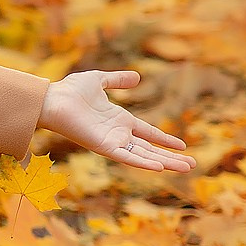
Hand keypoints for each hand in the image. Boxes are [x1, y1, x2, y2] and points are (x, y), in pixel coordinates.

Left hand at [38, 70, 193, 172]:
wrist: (52, 99)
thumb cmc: (69, 91)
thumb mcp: (99, 80)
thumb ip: (117, 80)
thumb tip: (137, 77)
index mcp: (119, 120)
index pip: (148, 132)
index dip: (164, 139)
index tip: (182, 146)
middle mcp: (118, 134)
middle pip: (150, 149)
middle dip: (171, 157)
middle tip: (192, 165)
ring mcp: (112, 142)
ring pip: (144, 156)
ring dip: (165, 162)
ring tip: (187, 168)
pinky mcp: (103, 147)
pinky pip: (126, 157)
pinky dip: (142, 162)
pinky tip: (159, 167)